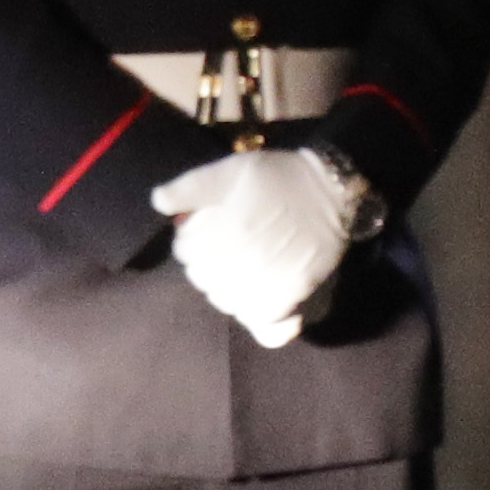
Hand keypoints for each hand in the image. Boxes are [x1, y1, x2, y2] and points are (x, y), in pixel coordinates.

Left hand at [150, 148, 358, 346]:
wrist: (331, 191)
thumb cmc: (277, 177)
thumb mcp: (232, 169)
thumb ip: (192, 185)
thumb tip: (158, 202)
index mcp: (227, 229)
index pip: (186, 252)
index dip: (190, 241)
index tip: (205, 231)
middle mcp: (245, 259)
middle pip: (203, 280)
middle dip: (206, 265)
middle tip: (224, 250)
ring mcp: (270, 281)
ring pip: (227, 303)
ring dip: (227, 290)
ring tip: (240, 272)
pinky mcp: (293, 294)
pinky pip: (262, 320)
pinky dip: (255, 313)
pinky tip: (258, 296)